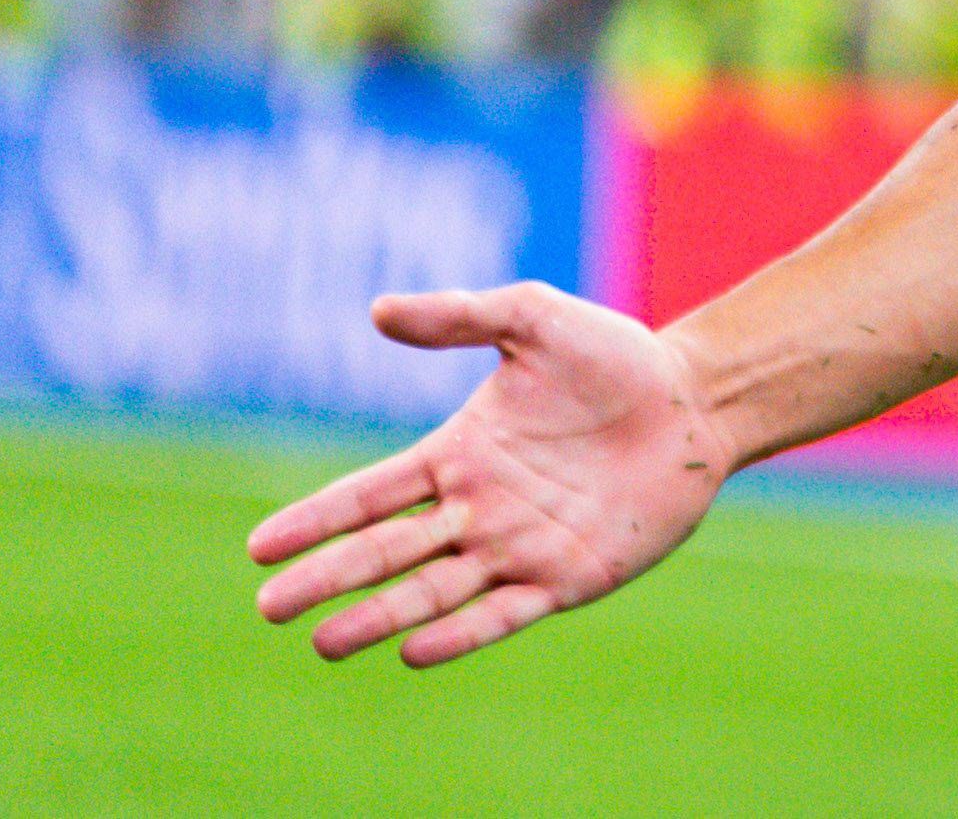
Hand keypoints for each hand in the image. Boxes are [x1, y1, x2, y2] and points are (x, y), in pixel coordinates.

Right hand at [247, 284, 730, 668]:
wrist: (697, 399)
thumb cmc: (616, 357)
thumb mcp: (534, 321)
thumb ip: (460, 316)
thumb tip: (378, 309)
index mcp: (458, 455)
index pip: (369, 495)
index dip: (316, 520)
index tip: (260, 547)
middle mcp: (477, 509)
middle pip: (385, 551)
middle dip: (326, 578)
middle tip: (270, 606)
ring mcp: (518, 547)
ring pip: (431, 591)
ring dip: (377, 616)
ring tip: (324, 642)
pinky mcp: (567, 577)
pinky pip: (502, 613)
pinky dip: (459, 633)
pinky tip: (414, 648)